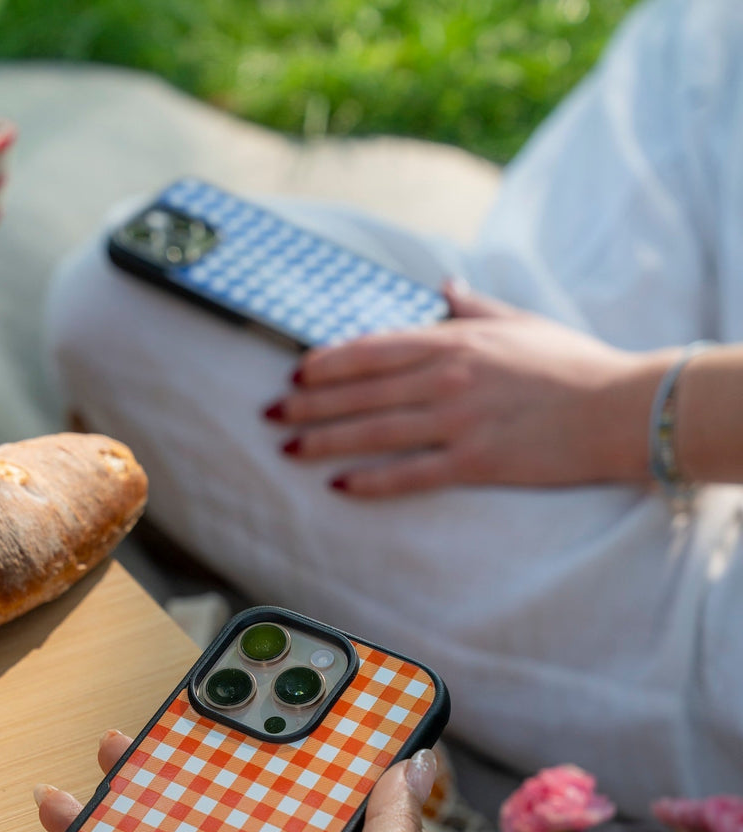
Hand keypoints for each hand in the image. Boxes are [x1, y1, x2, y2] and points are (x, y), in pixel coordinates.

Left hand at [265, 282, 678, 496]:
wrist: (621, 408)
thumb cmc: (574, 363)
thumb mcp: (521, 322)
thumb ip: (475, 307)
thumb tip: (444, 286)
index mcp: (456, 342)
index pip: (375, 349)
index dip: (329, 362)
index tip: (296, 370)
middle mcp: (447, 378)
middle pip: (361, 391)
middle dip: (309, 401)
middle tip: (270, 411)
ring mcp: (458, 422)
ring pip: (374, 431)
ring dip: (323, 439)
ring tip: (287, 446)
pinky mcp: (474, 462)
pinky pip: (410, 474)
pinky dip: (370, 480)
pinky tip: (337, 485)